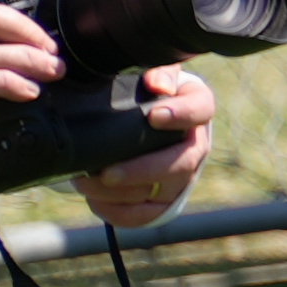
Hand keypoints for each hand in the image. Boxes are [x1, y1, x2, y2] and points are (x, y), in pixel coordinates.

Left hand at [75, 65, 210, 228]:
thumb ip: (157, 72)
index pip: (201, 109)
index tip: (155, 116)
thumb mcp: (152, 77)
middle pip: (182, 163)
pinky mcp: (164, 202)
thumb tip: (156, 83)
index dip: (182, 114)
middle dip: (143, 170)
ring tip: (84, 180)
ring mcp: (183, 177)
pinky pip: (144, 215)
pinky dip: (116, 211)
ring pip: (158, 192)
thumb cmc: (146, 98)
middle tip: (108, 172)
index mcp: (195, 108)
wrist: (147, 129)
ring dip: (118, 192)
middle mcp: (196, 145)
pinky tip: (95, 198)